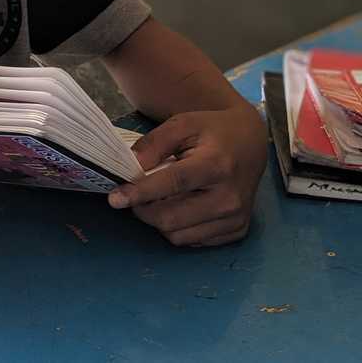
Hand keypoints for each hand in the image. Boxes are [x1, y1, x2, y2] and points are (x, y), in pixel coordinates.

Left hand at [108, 104, 267, 246]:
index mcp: (216, 165)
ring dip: (159, 220)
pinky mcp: (237, 231)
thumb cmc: (212, 130)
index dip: (140, 192)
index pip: (172, 184)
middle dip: (143, 209)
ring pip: (179, 236)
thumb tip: (132, 168)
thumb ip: (155, 143)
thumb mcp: (182, 124)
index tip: (115, 198)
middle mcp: (229, 198)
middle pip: (171, 218)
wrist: (250, 142)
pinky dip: (178, 228)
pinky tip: (179, 206)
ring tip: (159, 198)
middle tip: (134, 194)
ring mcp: (236, 218)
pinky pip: (194, 241)